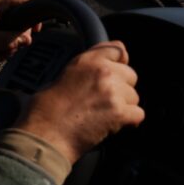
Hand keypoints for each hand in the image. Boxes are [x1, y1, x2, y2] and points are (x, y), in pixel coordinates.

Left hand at [0, 0, 39, 73]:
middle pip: (20, 20)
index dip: (33, 14)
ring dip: (7, 46)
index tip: (35, 30)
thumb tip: (29, 39)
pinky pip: (2, 37)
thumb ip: (12, 39)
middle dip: (17, 37)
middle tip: (10, 48)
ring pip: (11, 32)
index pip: (25, 0)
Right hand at [16, 41, 143, 163]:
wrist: (45, 135)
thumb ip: (86, 70)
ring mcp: (113, 92)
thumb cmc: (46, 111)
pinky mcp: (119, 113)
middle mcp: (103, 72)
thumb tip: (99, 75)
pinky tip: (117, 125)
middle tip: (108, 101)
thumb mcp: (63, 76)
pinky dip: (130, 121)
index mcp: (87, 60)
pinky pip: (138, 114)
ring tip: (106, 115)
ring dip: (125, 106)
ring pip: (134, 97)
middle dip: (123, 88)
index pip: (118, 49)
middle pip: (131, 75)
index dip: (120, 62)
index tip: (119, 71)